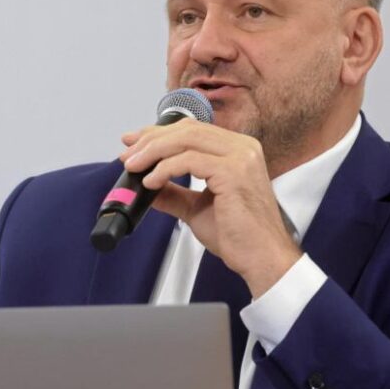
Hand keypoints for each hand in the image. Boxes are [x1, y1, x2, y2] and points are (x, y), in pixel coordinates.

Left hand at [120, 118, 301, 296]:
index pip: (192, 129)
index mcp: (238, 151)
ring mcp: (241, 158)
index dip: (159, 133)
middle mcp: (242, 148)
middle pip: (187, 130)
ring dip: (153, 152)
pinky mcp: (234, 172)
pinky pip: (190, 160)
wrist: (262, 259)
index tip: (134, 143)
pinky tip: (151, 181)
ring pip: (186, 139)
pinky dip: (165, 169)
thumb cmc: (240, 236)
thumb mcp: (197, 208)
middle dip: (151, 140)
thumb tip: (148, 187)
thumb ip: (174, 193)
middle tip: (127, 155)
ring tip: (133, 167)